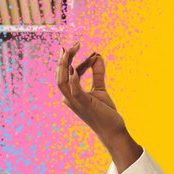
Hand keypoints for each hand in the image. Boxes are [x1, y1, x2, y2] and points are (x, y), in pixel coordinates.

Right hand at [56, 42, 143, 171]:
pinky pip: (74, 90)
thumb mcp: (100, 89)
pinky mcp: (83, 104)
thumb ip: (98, 73)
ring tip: (70, 49)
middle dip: (64, 58)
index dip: (80, 61)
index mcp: (71, 94)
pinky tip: (74, 67)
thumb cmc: (105, 112)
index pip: (70, 73)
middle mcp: (69, 98)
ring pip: (61, 81)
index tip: (94, 53)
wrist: (113, 130)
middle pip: (60, 75)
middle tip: (73, 44)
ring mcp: (74, 102)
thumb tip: (98, 55)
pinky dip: (73, 78)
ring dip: (64, 64)